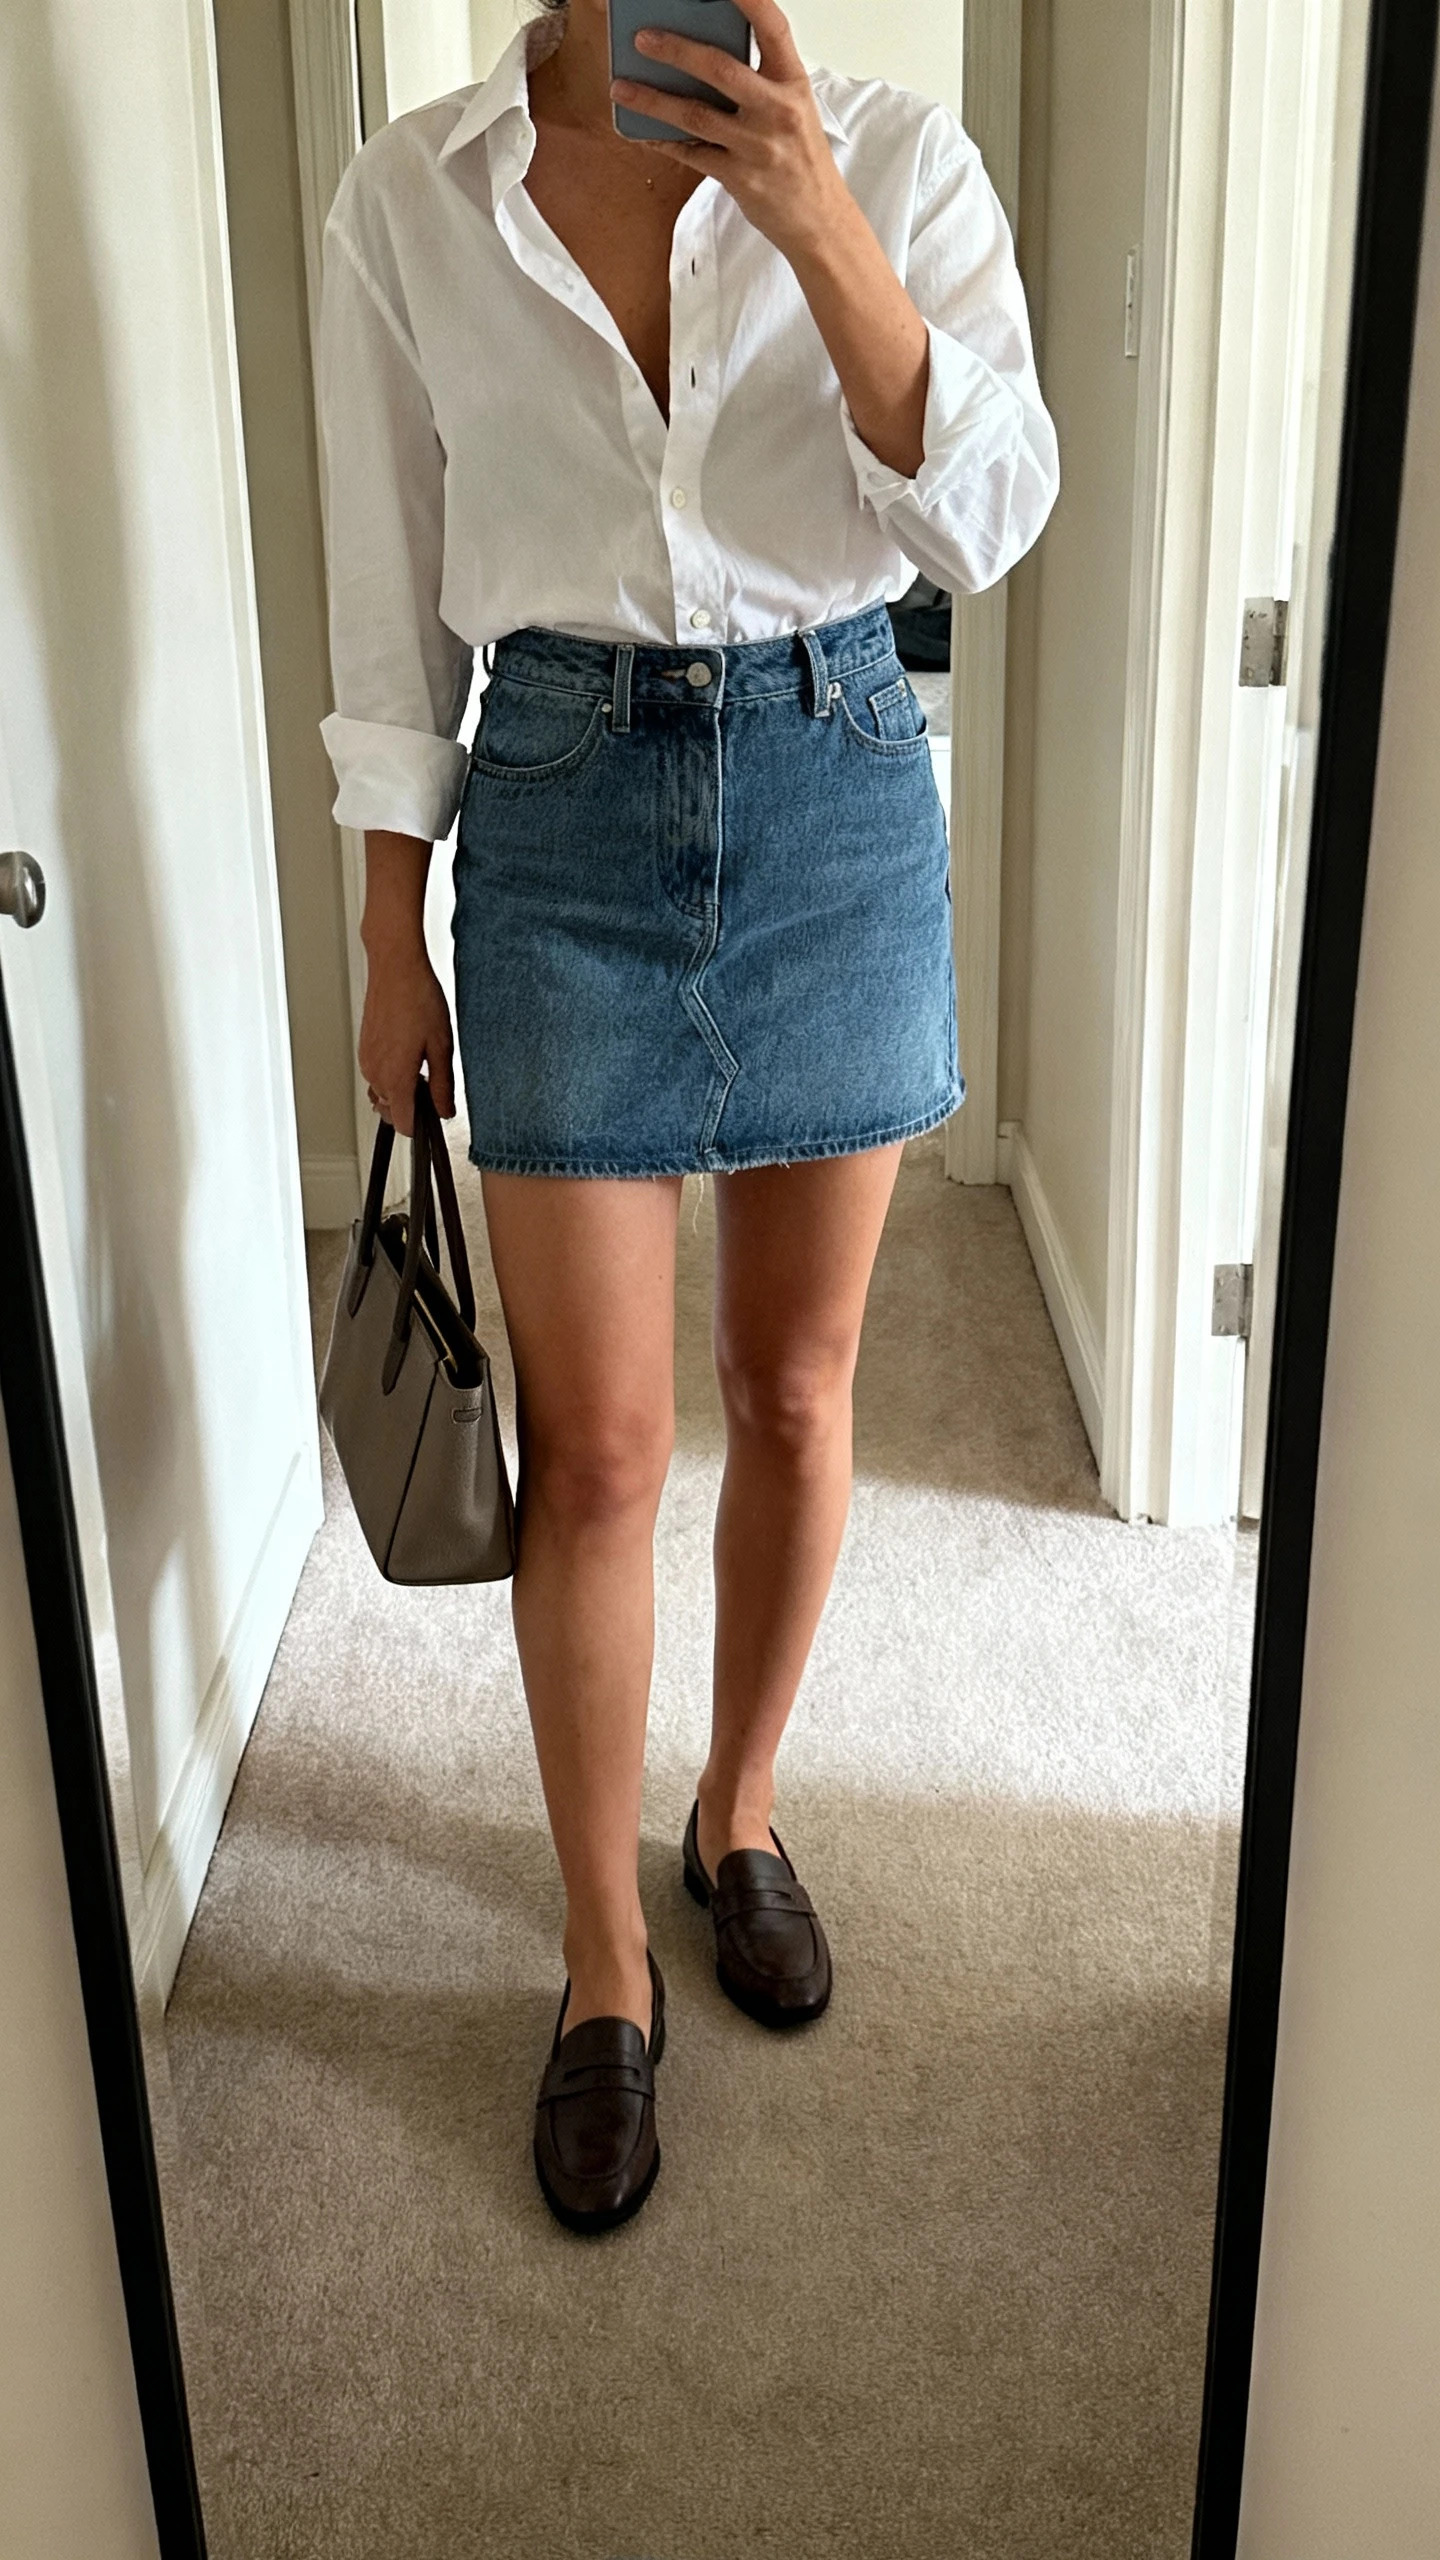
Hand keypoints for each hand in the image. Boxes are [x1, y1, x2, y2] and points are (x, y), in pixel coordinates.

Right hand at [357, 943, 454, 1137]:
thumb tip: (445, 1110)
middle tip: (433, 1083)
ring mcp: (366, 1061)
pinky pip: (377, 1075)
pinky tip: (409, 1053)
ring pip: (383, 1094)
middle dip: (412, 1106)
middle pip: (391, 1111)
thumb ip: (442, 1085)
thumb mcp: (442, 1046)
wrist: (396, 968)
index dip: (421, 1126)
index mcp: (396, 1077)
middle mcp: (375, 1073)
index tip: (434, 1118)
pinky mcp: (364, 1049)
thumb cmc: (418, 999)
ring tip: (421, 1064)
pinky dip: (392, 1075)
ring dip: (402, 1090)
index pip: (403, 1123)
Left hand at [611, 0, 847, 259]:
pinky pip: (691, 154)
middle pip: (721, 69)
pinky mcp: (739, 177)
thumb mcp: (793, 106)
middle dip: (677, 50)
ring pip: (696, 115)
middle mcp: (777, 110)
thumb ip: (760, 77)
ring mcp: (757, 146)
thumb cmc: (801, 156)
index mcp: (793, 83)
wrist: (819, 218)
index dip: (749, 0)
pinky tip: (640, 130)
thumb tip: (706, 49)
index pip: (773, 28)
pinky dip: (663, 141)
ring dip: (653, 100)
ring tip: (621, 87)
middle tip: (642, 38)